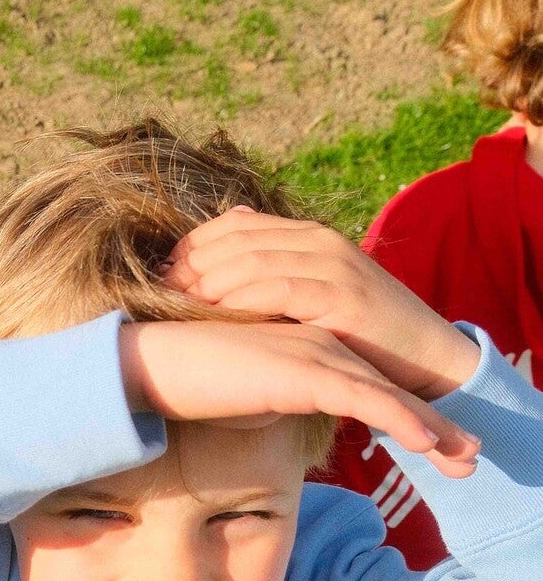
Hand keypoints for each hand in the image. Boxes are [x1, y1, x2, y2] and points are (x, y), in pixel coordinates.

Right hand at [119, 317, 479, 475]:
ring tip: (466, 459)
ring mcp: (315, 356)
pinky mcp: (303, 372)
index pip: (370, 387)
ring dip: (432, 430)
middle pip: (390, 391)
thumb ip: (276, 404)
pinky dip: (399, 421)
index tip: (442, 449)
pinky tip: (427, 443)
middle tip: (471, 457)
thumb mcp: (246, 399)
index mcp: (309, 351)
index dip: (410, 417)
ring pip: (387, 397)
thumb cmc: (190, 386)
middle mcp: (321, 347)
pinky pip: (362, 399)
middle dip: (435, 427)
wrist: (153, 366)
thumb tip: (280, 423)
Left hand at [165, 207, 479, 399]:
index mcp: (307, 235)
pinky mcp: (341, 296)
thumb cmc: (360, 335)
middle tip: (156, 289)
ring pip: (251, 261)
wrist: (425, 356)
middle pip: (235, 240)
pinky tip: (215, 316)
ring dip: (207, 282)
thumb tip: (217, 276)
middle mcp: (318, 241)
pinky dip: (241, 301)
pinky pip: (278, 291)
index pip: (234, 224)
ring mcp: (332, 265)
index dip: (192, 245)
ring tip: (176, 304)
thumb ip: (273, 281)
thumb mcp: (313, 298)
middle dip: (190, 264)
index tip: (160, 272)